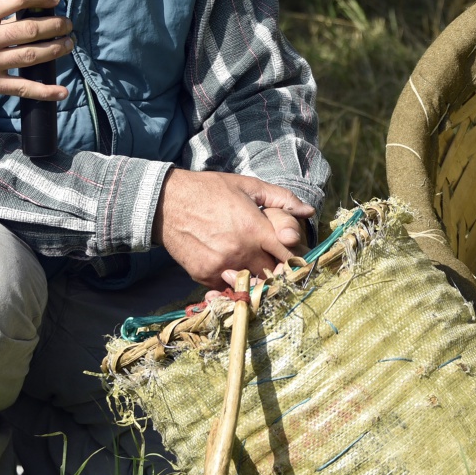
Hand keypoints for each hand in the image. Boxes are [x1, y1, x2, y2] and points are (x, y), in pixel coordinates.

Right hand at [152, 169, 315, 288]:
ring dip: (256, 279)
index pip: (288, 256)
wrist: (166, 202)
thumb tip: (309, 210)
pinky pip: (228, 288)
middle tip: (275, 262)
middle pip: (272, 274)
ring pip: (251, 284)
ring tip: (254, 267)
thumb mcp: (248, 186)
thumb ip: (281, 199)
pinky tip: (232, 268)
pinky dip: (233, 282)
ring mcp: (221, 266)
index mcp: (255, 229)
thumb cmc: (210, 190)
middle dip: (277, 270)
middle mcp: (240, 252)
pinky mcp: (204, 275)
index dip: (295, 258)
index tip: (294, 257)